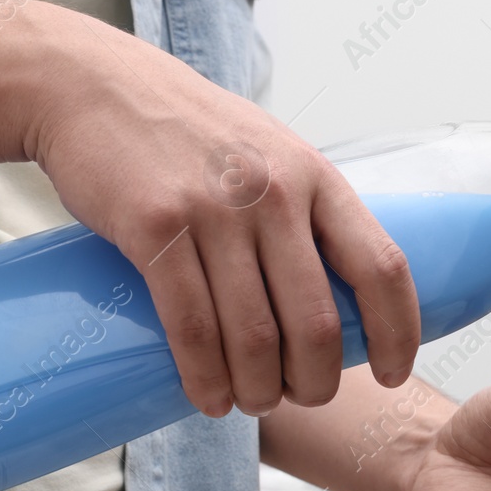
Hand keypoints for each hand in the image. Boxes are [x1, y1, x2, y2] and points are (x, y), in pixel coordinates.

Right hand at [29, 8, 419, 416]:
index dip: (396, 332)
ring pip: (255, 336)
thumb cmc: (189, 132)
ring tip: (252, 404)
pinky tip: (209, 400)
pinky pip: (191, 328)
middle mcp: (273, 193)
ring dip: (259, 391)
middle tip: (301, 397)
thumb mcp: (270, 153)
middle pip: (317, 321)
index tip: (392, 374)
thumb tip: (341, 294)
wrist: (94, 86)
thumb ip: (305, 212)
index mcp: (316, 177)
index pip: (382, 267)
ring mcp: (213, 211)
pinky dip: (205, 378)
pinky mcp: (153, 229)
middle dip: (315, 381)